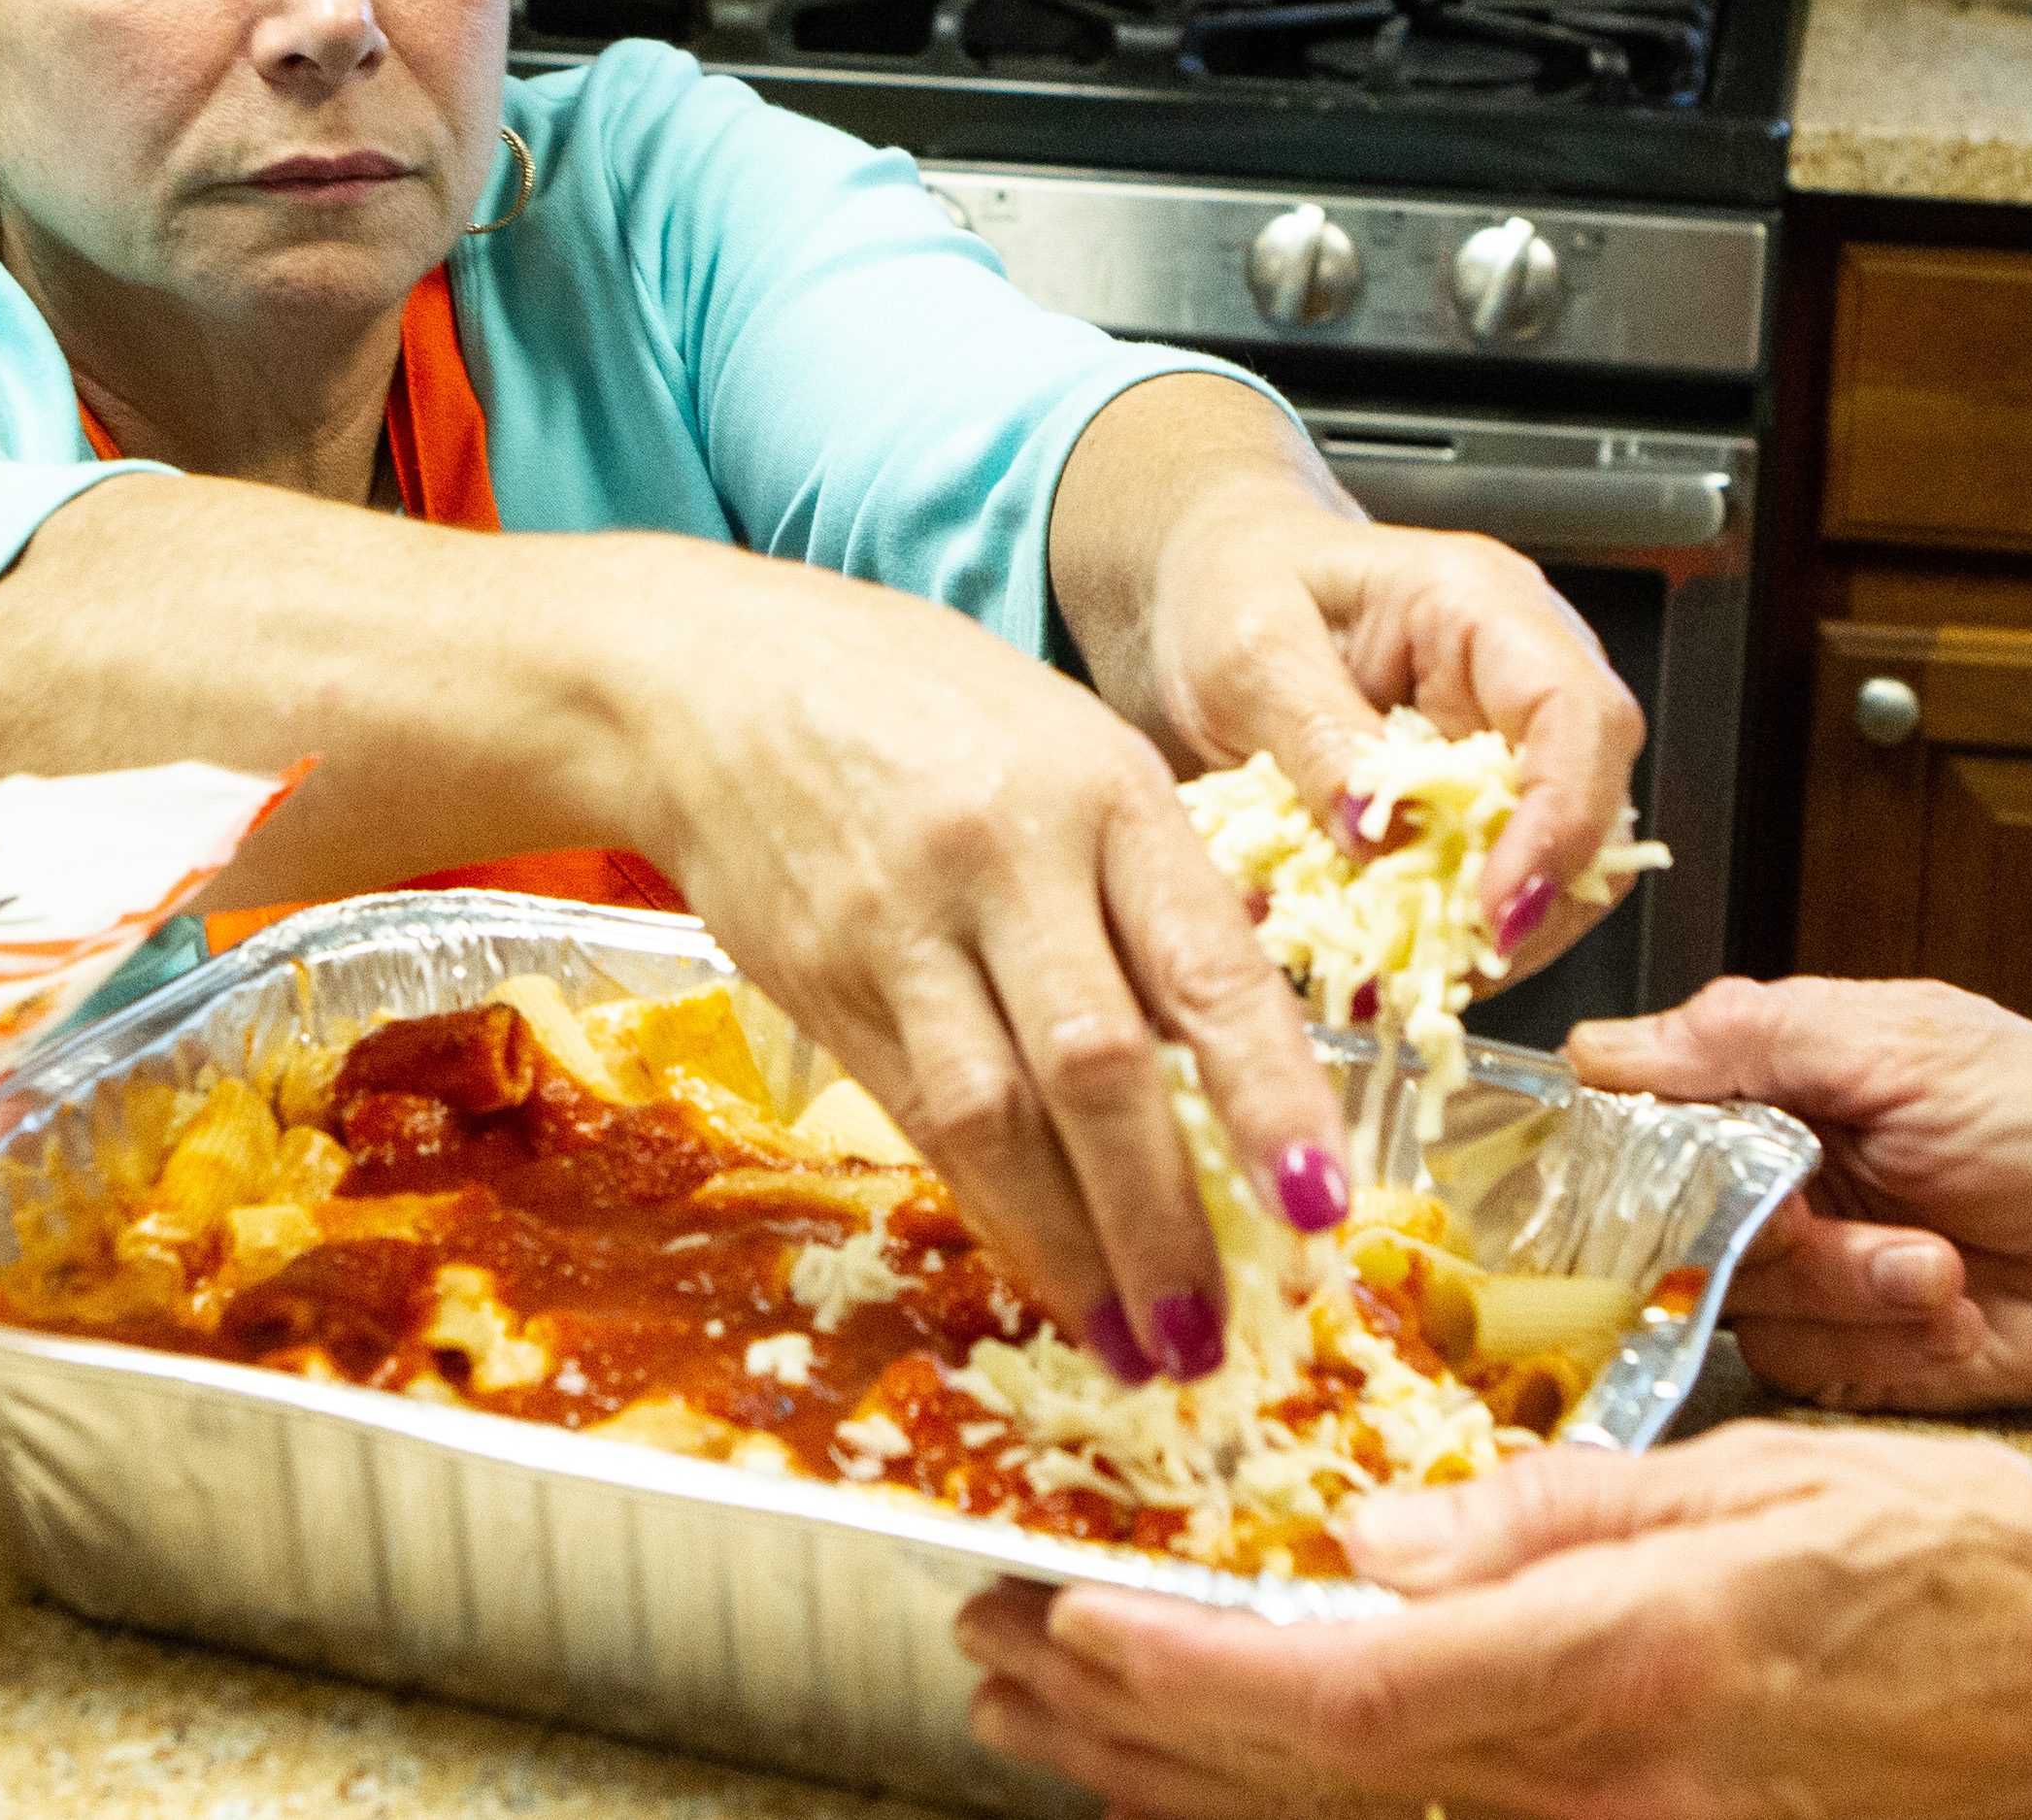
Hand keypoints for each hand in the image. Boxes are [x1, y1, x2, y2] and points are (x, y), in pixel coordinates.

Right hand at [620, 543, 1350, 1384]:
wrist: (711, 681)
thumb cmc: (923, 707)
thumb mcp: (1070, 746)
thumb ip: (1149, 880)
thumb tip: (1236, 1037)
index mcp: (1101, 793)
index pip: (1205, 966)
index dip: (1268, 1096)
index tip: (1320, 1206)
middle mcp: (1004, 861)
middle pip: (1097, 1067)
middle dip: (1163, 1221)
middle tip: (1217, 1337)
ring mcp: (902, 928)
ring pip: (995, 1118)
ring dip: (1073, 1252)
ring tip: (1137, 1349)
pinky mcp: (824, 983)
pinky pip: (919, 1118)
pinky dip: (992, 1209)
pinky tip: (1044, 1272)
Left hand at [959, 1421, 2031, 1819]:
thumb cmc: (1964, 1574)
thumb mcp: (1759, 1483)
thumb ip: (1548, 1518)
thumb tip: (1367, 1536)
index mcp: (1624, 1671)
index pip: (1343, 1702)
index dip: (1177, 1678)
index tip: (1055, 1622)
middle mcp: (1601, 1795)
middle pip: (1305, 1791)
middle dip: (1122, 1727)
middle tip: (991, 1643)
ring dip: (1171, 1776)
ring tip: (1045, 1704)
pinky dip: (1286, 1804)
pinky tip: (1206, 1769)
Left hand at [1057, 378, 1647, 983]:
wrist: (1201, 588)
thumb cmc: (1228, 585)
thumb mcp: (1247, 650)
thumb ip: (1316, 736)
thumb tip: (1379, 839)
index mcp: (1482, 606)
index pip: (1578, 715)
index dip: (1560, 821)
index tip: (1498, 903)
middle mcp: (1517, 677)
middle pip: (1593, 807)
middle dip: (1531, 901)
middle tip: (1438, 962)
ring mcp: (1501, 746)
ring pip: (1557, 868)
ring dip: (1485, 932)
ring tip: (1392, 967)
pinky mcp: (1467, 808)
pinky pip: (1489, 888)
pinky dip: (1443, 935)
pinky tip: (1378, 951)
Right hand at [1563, 977, 2031, 1409]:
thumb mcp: (1911, 1043)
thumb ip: (1753, 1038)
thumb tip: (1601, 1047)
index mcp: (1771, 1082)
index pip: (1631, 1113)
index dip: (1628, 1153)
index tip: (1673, 1174)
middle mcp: (1771, 1177)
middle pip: (1666, 1226)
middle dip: (1772, 1237)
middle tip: (1852, 1223)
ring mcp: (1805, 1271)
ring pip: (1735, 1305)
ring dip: (1848, 1293)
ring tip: (1945, 1268)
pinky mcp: (1845, 1354)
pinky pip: (1800, 1368)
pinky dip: (1884, 1346)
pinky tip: (1958, 1315)